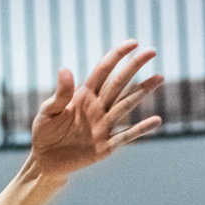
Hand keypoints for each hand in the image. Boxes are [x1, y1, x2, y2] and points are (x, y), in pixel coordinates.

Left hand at [27, 42, 163, 179]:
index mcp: (84, 95)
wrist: (45, 161)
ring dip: (142, 91)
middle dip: (135, 66)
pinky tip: (156, 121)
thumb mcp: (47, 112)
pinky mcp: (105, 146)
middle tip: (152, 51)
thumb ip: (60, 94)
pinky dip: (140, 129)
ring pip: (126, 104)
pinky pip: (125, 136)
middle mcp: (97, 107)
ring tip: (159, 78)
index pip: (104, 70)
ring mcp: (103, 126)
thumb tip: (66, 68)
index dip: (117, 55)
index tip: (133, 43)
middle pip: (119, 83)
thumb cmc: (45, 132)